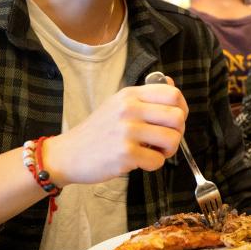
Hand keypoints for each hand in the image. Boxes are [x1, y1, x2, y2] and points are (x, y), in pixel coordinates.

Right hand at [44, 83, 188, 185]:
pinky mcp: (125, 154)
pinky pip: (158, 160)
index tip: (174, 121)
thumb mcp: (117, 104)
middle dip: (178, 132)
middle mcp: (129, 109)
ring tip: (153, 151)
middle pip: (177, 117)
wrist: (68, 154)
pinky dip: (153, 165)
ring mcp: (127, 131)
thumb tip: (172, 84)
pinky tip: (140, 161)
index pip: (172, 94)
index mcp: (130, 95)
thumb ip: (144, 97)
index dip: (182, 109)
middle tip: (165, 140)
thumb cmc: (97, 132)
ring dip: (168, 150)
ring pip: (172, 139)